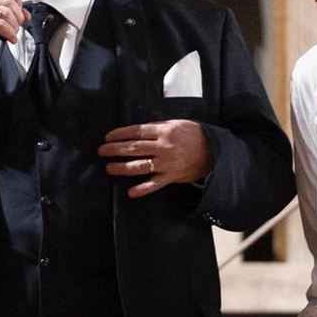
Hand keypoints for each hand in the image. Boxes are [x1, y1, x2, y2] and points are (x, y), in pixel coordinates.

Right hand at [0, 0, 28, 69]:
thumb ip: (8, 12)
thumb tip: (26, 14)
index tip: (19, 9)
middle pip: (9, 0)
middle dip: (18, 15)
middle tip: (17, 25)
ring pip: (6, 12)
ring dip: (14, 26)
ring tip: (13, 33)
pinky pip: (1, 24)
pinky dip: (9, 33)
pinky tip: (10, 38)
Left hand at [98, 120, 212, 196]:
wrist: (214, 151)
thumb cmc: (194, 135)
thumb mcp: (176, 124)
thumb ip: (157, 127)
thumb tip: (138, 130)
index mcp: (164, 132)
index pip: (137, 132)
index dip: (120, 134)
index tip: (108, 137)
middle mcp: (164, 147)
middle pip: (135, 148)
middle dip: (116, 150)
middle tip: (102, 151)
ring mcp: (167, 164)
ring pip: (141, 166)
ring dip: (123, 168)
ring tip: (109, 168)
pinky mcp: (171, 177)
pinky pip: (155, 184)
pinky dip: (143, 189)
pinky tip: (131, 192)